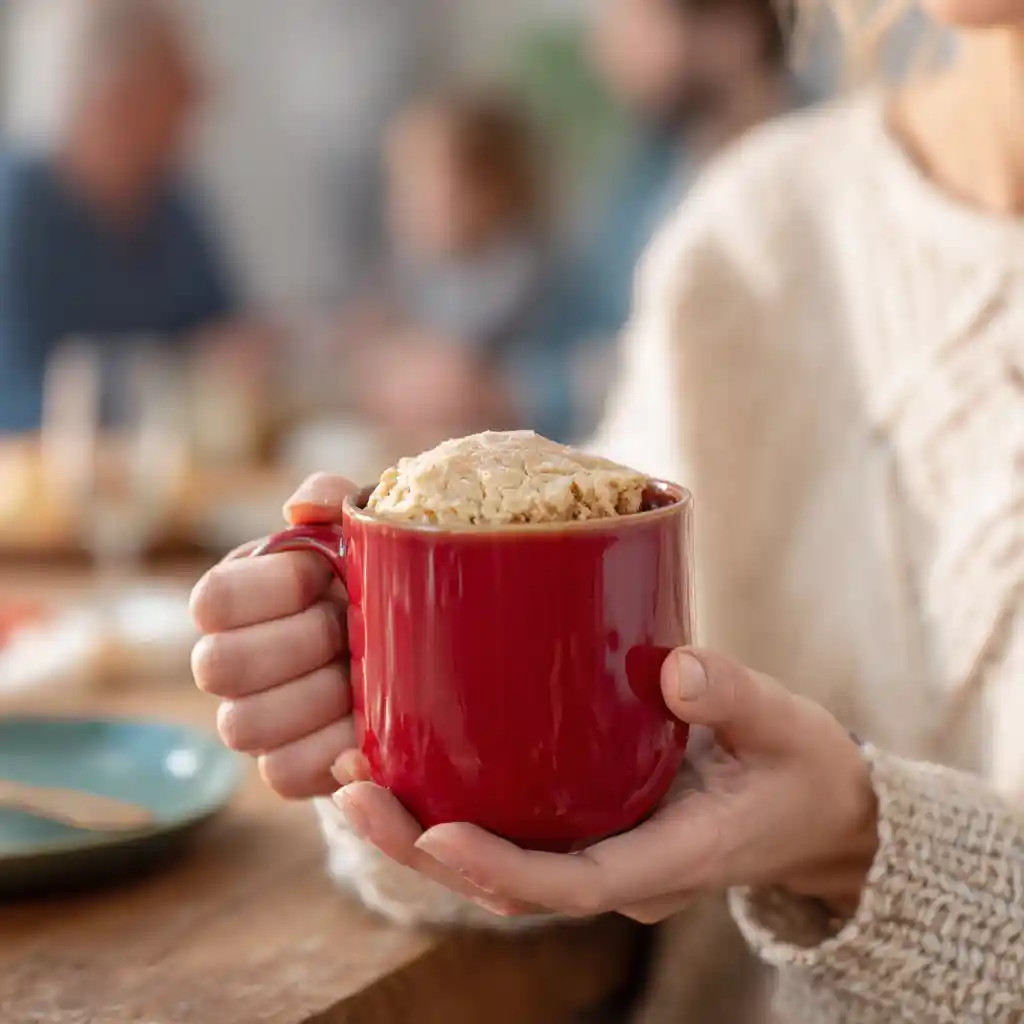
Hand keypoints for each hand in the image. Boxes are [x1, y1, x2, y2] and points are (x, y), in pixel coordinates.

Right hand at [190, 473, 358, 798]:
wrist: (417, 646)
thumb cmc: (376, 576)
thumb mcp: (361, 529)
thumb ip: (331, 499)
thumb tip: (301, 510)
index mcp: (238, 593)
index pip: (212, 598)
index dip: (272, 589)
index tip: (324, 575)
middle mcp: (228, 657)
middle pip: (216, 666)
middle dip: (297, 644)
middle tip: (348, 630)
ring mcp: (253, 717)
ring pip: (243, 725)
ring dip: (315, 698)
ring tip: (362, 678)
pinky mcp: (286, 767)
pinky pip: (281, 775)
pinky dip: (330, 753)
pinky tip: (368, 725)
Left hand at [334, 650, 879, 920]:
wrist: (810, 808)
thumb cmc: (797, 770)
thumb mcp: (785, 728)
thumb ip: (735, 697)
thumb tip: (678, 668)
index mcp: (671, 858)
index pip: (574, 885)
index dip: (500, 866)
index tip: (434, 832)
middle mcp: (621, 872)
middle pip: (507, 885)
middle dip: (421, 848)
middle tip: (350, 791)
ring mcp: (598, 854)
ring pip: (495, 866)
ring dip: (417, 831)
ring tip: (350, 776)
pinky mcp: (586, 827)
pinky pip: (508, 833)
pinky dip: (448, 809)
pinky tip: (403, 763)